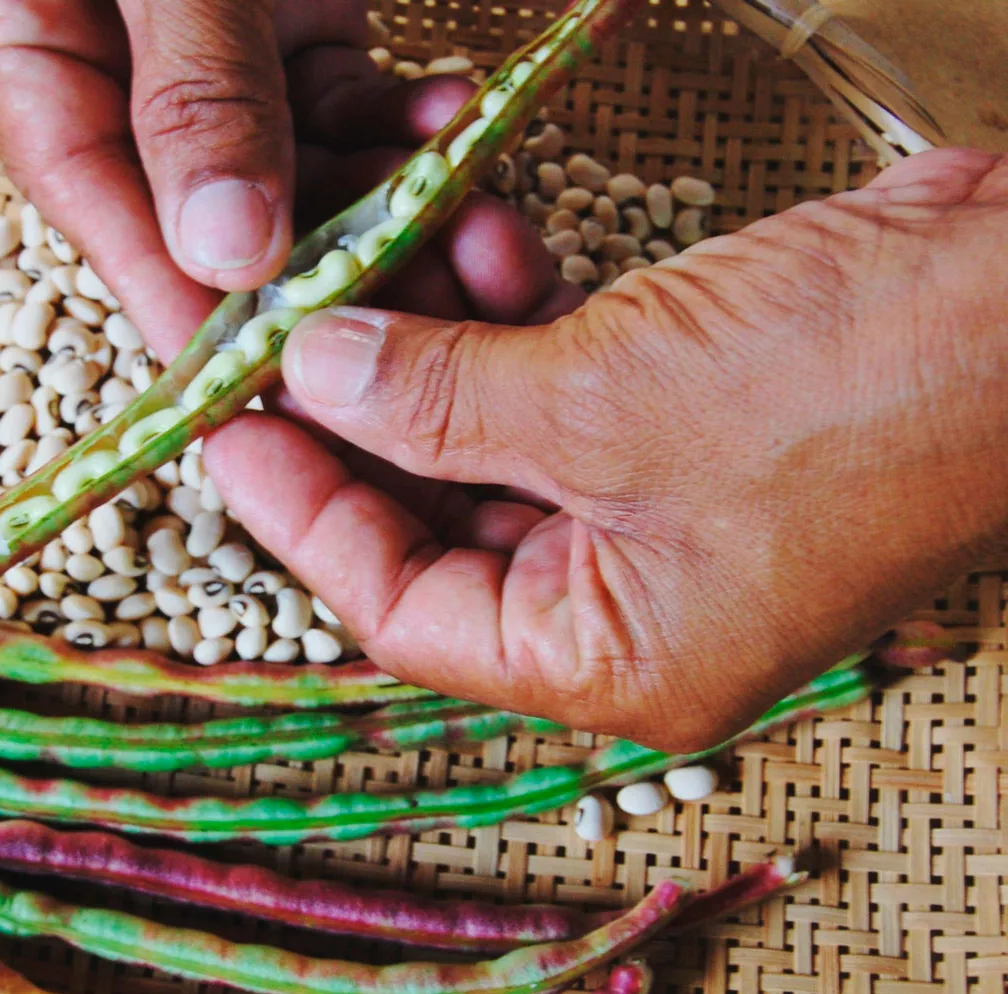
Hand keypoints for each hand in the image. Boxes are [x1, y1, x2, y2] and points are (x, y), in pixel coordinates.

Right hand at [0, 0, 508, 356]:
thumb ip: (193, 84)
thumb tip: (224, 248)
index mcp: (46, 64)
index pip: (111, 222)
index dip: (188, 317)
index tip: (267, 388)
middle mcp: (128, 82)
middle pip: (223, 221)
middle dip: (327, 269)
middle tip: (424, 300)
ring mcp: (215, 58)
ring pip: (305, 179)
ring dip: (392, 201)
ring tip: (473, 193)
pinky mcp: (289, 23)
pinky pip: (351, 110)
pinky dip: (410, 126)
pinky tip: (465, 113)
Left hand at [205, 148, 1007, 751]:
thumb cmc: (869, 384)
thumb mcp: (611, 400)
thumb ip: (441, 397)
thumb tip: (312, 372)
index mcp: (616, 658)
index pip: (403, 607)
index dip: (301, 513)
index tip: (223, 427)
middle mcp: (631, 600)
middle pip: (435, 518)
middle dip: (359, 414)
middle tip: (279, 329)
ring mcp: (661, 507)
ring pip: (491, 437)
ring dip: (436, 345)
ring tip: (387, 252)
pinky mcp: (685, 419)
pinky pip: (558, 382)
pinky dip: (515, 316)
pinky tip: (485, 236)